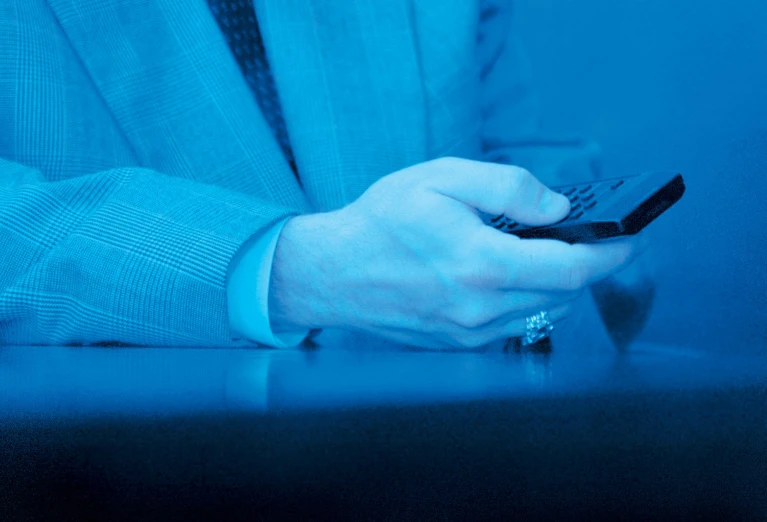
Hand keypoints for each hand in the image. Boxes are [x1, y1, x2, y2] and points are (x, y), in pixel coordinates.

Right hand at [269, 157, 644, 348]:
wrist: (334, 271)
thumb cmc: (382, 220)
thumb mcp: (440, 178)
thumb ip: (507, 186)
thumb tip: (557, 206)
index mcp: (481, 263)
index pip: (574, 270)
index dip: (612, 254)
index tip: (630, 240)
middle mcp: (480, 307)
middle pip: (565, 294)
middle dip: (585, 266)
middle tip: (585, 238)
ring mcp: (470, 332)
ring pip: (543, 312)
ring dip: (556, 284)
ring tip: (542, 253)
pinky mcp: (460, 344)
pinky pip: (514, 325)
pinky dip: (525, 299)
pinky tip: (504, 275)